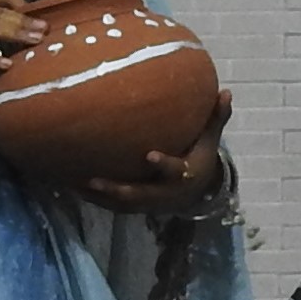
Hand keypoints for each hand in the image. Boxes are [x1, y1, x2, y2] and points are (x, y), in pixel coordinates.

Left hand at [77, 91, 234, 214]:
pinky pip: (114, 207)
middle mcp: (165, 193)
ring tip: (74, 185)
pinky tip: (73, 188)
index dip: (162, 164)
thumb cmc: (199, 157)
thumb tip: (227, 91)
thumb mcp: (210, 140)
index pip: (173, 170)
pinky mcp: (138, 208)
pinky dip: (95, 200)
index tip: (149, 154)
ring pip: (121, 204)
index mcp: (183, 175)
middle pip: (139, 195)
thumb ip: (215, 118)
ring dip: (99, 197)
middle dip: (116, 190)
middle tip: (94, 180)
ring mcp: (149, 203)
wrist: (197, 193)